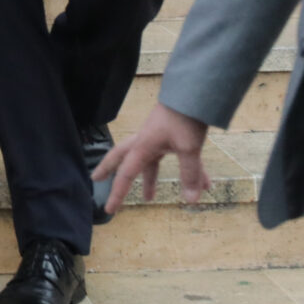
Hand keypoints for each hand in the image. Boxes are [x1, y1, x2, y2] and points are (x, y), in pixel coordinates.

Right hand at [96, 101, 212, 214]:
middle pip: (123, 158)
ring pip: (151, 163)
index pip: (126, 174)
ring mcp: (160, 138)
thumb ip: (190, 174)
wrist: (195, 93)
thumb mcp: (188, 148)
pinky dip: (191, 172)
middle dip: (110, 170)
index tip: (108, 210)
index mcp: (143, 146)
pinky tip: (206, 185)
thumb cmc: (185, 118)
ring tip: (150, 197)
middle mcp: (147, 142)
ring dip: (150, 179)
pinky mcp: (175, 136)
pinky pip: (180, 159)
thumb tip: (191, 200)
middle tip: (96, 179)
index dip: (117, 193)